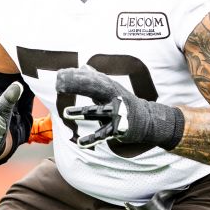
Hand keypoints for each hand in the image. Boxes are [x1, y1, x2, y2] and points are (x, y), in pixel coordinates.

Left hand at [56, 67, 183, 149]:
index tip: (62, 74)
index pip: (93, 80)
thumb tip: (84, 66)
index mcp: (111, 88)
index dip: (79, 77)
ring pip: (96, 112)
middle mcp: (113, 99)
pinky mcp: (117, 129)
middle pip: (94, 91)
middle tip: (60, 86)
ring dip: (80, 112)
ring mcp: (116, 114)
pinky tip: (80, 143)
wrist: (149, 120)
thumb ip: (97, 79)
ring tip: (66, 112)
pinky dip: (91, 139)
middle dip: (78, 87)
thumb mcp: (113, 89)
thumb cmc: (126, 103)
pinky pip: (102, 134)